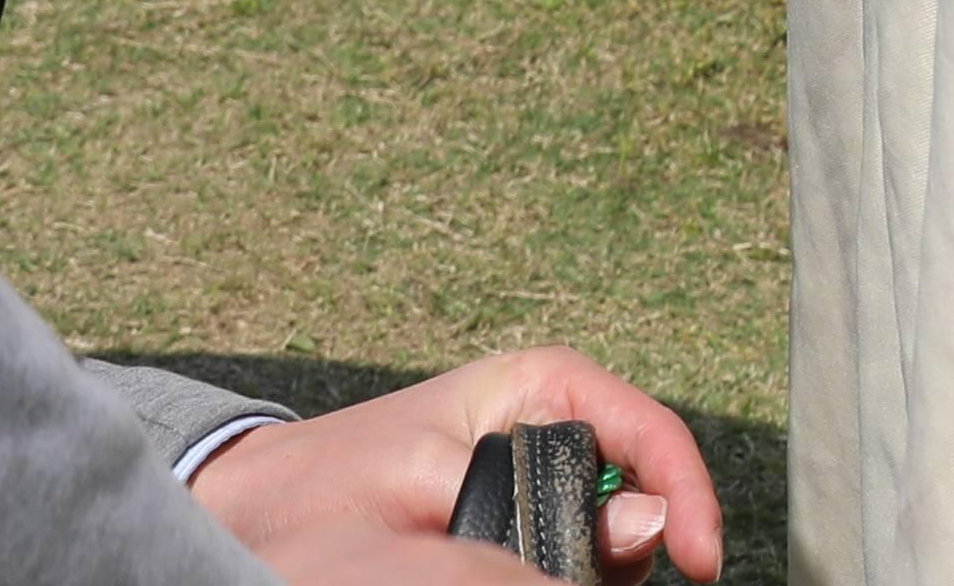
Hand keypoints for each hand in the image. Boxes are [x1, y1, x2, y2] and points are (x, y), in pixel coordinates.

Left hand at [184, 351, 723, 578]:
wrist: (253, 513)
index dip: (687, 499)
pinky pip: (570, 561)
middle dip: (624, 552)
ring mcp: (538, 479)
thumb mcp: (427, 484)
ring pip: (611, 543)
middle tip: (563, 578)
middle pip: (641, 498)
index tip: (700, 563)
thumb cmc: (324, 482)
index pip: (651, 435)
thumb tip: (643, 524)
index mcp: (541, 386)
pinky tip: (515, 577)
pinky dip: (560, 576)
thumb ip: (535, 505)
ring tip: (500, 570)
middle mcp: (553, 425)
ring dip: (587, 571)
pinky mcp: (518, 525)